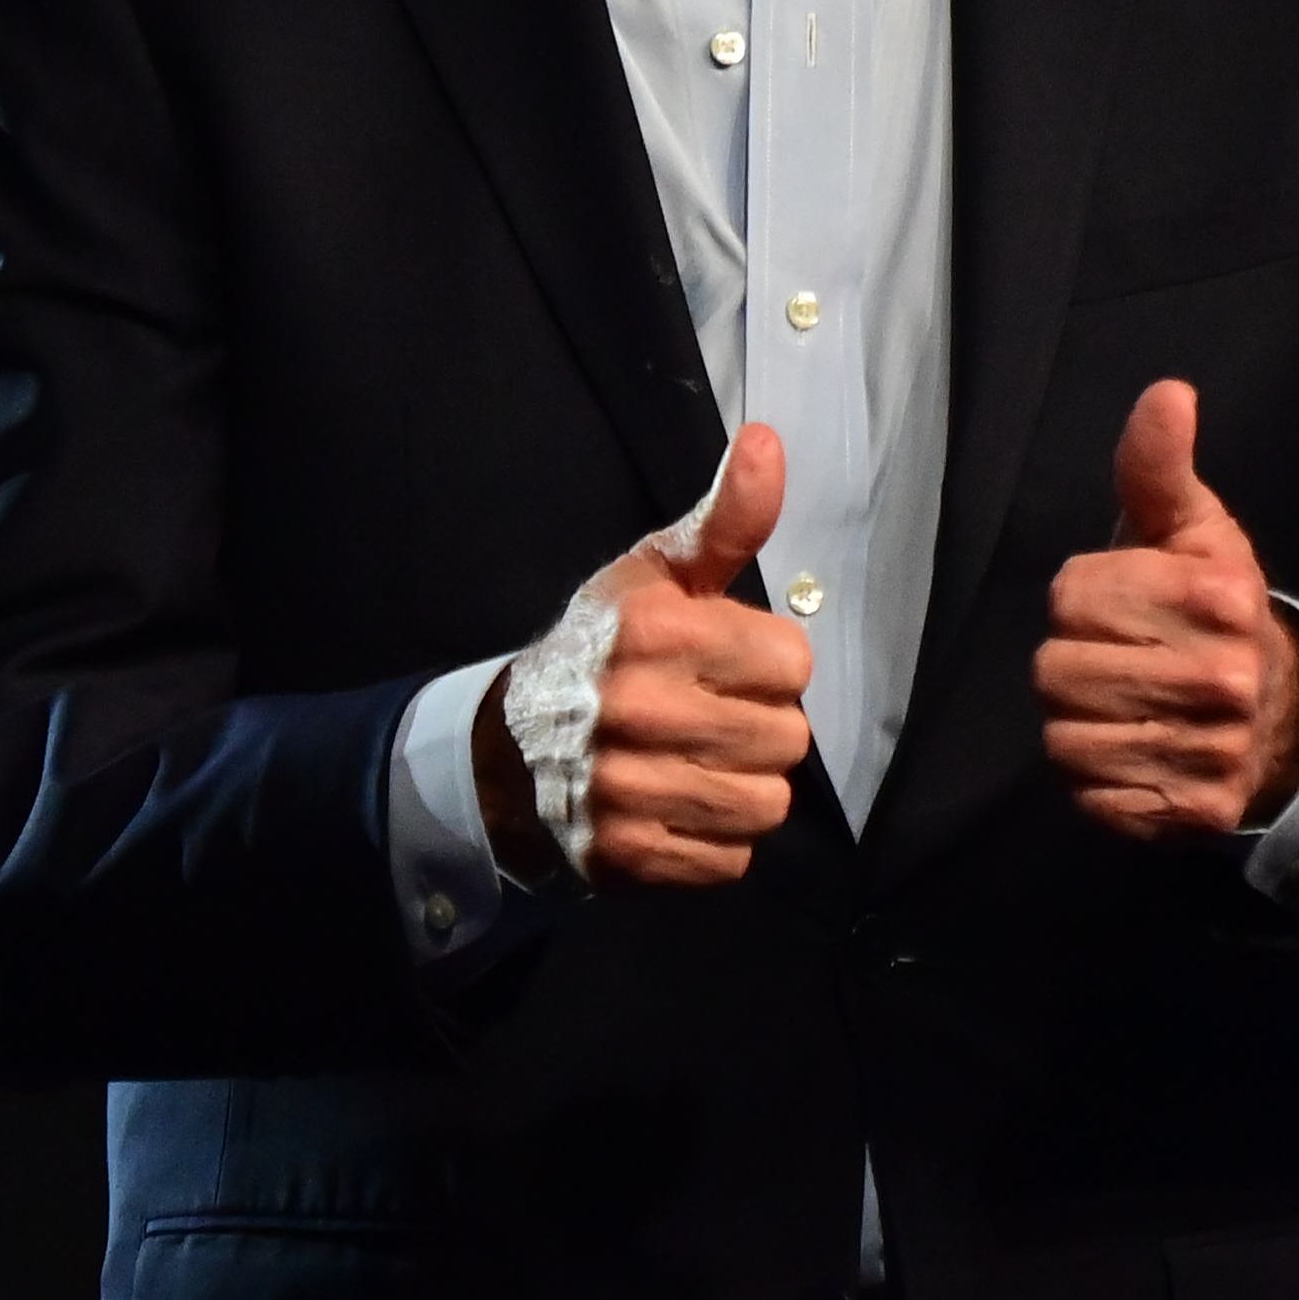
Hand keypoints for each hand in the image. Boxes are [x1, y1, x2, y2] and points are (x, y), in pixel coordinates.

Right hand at [479, 420, 814, 888]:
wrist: (505, 752)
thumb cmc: (598, 652)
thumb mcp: (653, 575)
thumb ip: (725, 519)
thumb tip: (767, 441)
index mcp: (655, 632)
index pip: (794, 663)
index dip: (768, 664)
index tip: (724, 664)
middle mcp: (640, 709)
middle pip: (790, 738)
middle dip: (760, 727)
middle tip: (708, 718)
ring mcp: (630, 789)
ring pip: (768, 802)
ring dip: (744, 786)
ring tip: (698, 764)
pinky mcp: (630, 855)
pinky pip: (733, 858)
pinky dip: (716, 840)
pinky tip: (677, 807)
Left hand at [1038, 381, 1298, 839]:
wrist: (1283, 719)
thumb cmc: (1212, 611)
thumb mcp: (1191, 530)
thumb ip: (1159, 465)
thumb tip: (1168, 393)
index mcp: (1215, 596)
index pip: (1071, 595)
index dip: (1082, 599)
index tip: (1124, 606)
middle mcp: (1221, 677)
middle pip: (1055, 670)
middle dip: (1073, 663)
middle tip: (1121, 660)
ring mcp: (1209, 750)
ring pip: (1063, 736)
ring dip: (1079, 722)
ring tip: (1125, 707)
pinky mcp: (1191, 810)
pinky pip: (1087, 796)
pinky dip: (1098, 778)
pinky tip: (1136, 753)